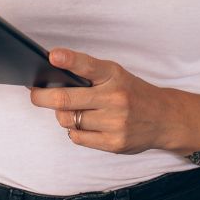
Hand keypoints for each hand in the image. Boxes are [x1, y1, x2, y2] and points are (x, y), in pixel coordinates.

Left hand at [29, 48, 182, 154]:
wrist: (165, 118)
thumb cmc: (132, 92)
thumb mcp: (116, 75)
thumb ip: (88, 75)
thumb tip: (52, 80)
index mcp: (114, 75)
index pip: (88, 66)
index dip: (69, 60)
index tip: (52, 56)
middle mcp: (115, 98)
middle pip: (66, 99)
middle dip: (43, 97)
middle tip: (34, 94)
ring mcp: (115, 122)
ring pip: (69, 120)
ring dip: (62, 115)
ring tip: (69, 110)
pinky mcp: (114, 143)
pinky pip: (78, 138)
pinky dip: (74, 130)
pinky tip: (84, 124)